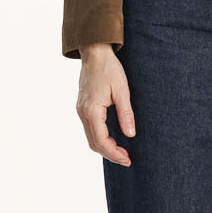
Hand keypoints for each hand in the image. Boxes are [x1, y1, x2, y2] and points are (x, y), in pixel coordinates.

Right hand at [75, 44, 134, 165]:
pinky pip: (89, 129)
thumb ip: (126, 114)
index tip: (127, 159)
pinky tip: (112, 139)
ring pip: (90, 137)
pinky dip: (100, 138)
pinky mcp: (83, 107)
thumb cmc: (109, 69)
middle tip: (127, 159)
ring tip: (121, 152)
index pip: (101, 140)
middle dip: (110, 154)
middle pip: (94, 143)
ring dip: (105, 147)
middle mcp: (83, 113)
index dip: (114, 153)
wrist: (94, 53)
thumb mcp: (122, 90)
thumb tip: (130, 134)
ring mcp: (81, 110)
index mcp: (92, 110)